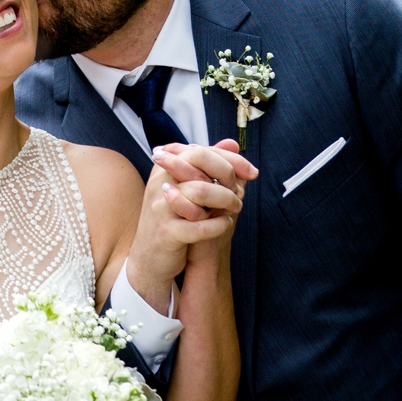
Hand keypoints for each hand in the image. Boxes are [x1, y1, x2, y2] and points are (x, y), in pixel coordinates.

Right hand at [124, 140, 250, 304]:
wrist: (149, 258)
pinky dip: (219, 225)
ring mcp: (161, 207)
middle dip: (228, 176)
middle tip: (240, 195)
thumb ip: (208, 165)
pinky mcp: (167, 232)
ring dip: (227, 201)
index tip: (252, 172)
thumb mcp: (188, 189)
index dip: (231, 159)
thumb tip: (232, 143)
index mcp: (165, 169)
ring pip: (202, 191)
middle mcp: (160, 183)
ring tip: (233, 210)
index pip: (201, 151)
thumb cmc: (172, 221)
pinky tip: (224, 225)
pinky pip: (201, 225)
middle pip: (200, 163)